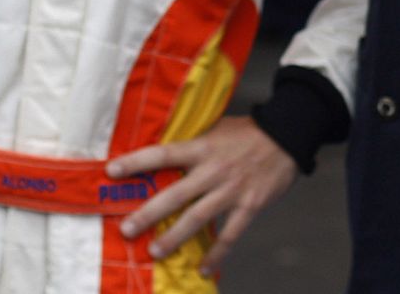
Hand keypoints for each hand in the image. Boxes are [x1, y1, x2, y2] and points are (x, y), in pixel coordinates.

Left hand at [108, 116, 298, 274]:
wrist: (287, 134)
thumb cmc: (248, 131)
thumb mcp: (217, 128)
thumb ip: (193, 143)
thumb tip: (162, 154)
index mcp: (203, 147)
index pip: (163, 154)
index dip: (136, 161)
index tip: (111, 171)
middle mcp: (214, 170)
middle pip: (175, 194)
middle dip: (149, 213)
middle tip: (126, 229)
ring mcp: (231, 190)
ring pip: (198, 218)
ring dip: (174, 237)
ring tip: (155, 252)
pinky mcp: (249, 205)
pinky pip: (230, 235)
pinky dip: (217, 254)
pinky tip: (204, 270)